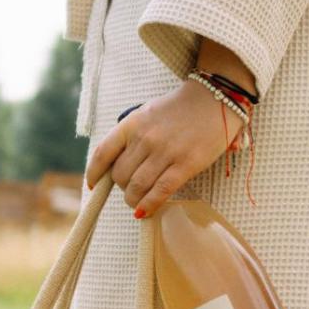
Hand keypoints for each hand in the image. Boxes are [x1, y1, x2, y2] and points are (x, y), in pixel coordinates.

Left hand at [84, 78, 244, 216]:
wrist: (215, 97)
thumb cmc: (181, 109)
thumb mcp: (148, 113)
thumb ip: (132, 135)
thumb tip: (117, 166)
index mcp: (132, 123)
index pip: (103, 153)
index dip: (94, 173)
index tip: (93, 184)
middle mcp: (145, 138)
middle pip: (120, 175)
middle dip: (122, 187)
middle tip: (131, 189)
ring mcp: (165, 152)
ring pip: (137, 187)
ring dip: (133, 200)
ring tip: (137, 203)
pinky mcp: (185, 165)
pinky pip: (160, 191)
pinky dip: (149, 205)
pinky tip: (145, 211)